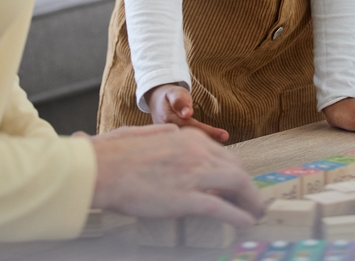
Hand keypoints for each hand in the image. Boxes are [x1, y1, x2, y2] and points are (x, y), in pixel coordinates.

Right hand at [88, 125, 263, 225]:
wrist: (99, 169)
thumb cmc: (112, 153)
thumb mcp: (143, 133)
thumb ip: (162, 133)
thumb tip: (171, 130)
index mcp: (186, 137)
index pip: (222, 154)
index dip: (233, 170)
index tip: (236, 182)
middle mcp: (196, 152)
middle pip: (235, 168)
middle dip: (247, 185)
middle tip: (251, 198)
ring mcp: (193, 175)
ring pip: (236, 184)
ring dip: (250, 200)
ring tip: (255, 212)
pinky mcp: (186, 198)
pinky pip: (222, 208)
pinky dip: (238, 215)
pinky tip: (245, 222)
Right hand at [145, 84, 228, 143]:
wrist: (156, 102)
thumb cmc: (168, 96)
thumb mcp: (173, 92)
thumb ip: (179, 100)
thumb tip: (187, 113)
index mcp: (167, 121)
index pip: (191, 128)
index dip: (208, 132)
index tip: (225, 135)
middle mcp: (168, 134)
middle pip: (190, 141)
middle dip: (209, 143)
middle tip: (227, 142)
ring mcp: (170, 141)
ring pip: (188, 146)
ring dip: (205, 147)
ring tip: (222, 150)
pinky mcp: (173, 144)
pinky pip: (187, 146)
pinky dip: (199, 148)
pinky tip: (210, 150)